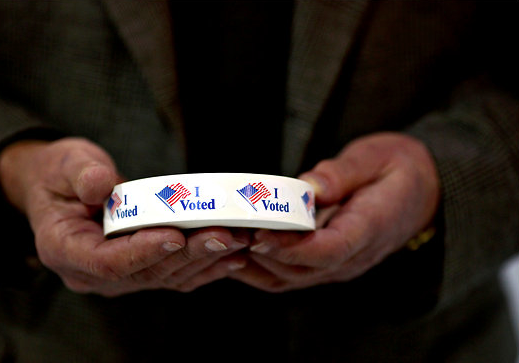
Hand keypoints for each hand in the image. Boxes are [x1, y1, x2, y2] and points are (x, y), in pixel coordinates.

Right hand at [0, 137, 247, 295]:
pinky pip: (174, 275)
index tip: (176, 235)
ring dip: (204, 260)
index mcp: (63, 250)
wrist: (61, 189)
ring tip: (238, 241)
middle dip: (188, 254)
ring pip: (165, 277)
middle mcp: (90, 274)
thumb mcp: (65, 164)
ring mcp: (116, 278)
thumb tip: (102, 184)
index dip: (143, 251)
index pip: (107, 262)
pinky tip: (233, 256)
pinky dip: (204, 267)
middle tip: (225, 235)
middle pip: (145, 273)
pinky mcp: (138, 272)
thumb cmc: (61, 174)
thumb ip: (81, 174)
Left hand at [230, 132, 439, 291]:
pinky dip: (260, 268)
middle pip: (302, 270)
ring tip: (222, 244)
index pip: (329, 250)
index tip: (260, 235)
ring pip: (290, 279)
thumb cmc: (396, 170)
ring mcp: (339, 265)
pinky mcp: (325, 264)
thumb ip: (344, 172)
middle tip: (227, 234)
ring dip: (255, 267)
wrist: (419, 193)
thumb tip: (310, 186)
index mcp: (371, 228)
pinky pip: (289, 275)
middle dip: (262, 256)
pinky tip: (234, 252)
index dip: (292, 248)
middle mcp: (353, 256)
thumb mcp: (377, 157)